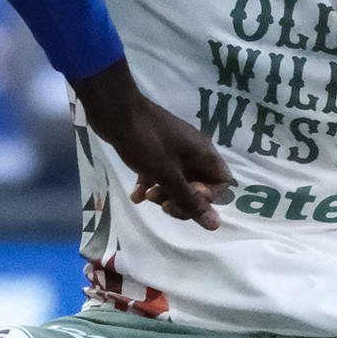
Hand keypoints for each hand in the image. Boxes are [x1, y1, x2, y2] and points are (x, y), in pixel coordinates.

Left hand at [73, 62, 229, 229]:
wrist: (115, 112)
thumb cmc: (145, 142)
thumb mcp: (167, 175)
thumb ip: (190, 201)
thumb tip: (216, 225)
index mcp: (203, 153)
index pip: (221, 183)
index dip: (206, 198)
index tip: (185, 200)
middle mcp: (193, 152)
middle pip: (199, 185)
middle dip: (181, 199)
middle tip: (161, 204)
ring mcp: (173, 150)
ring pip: (178, 181)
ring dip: (164, 194)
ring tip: (145, 196)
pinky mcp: (155, 150)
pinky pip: (160, 173)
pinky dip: (150, 185)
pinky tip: (135, 195)